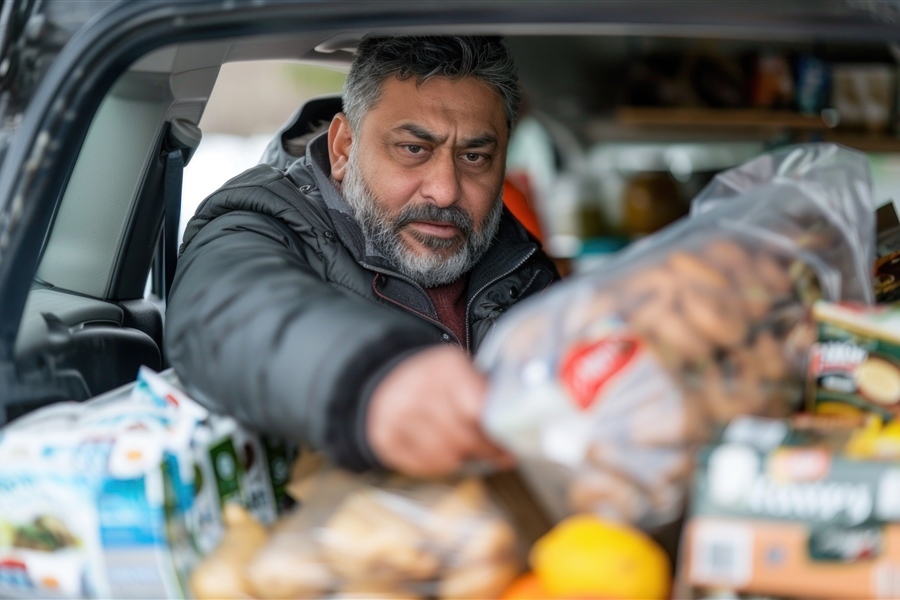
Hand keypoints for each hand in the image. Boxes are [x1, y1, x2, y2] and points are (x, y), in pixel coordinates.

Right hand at [366, 345, 513, 477]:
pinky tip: (443, 452)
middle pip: (463, 437)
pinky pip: (423, 465)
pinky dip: (438, 464)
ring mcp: (398, 415)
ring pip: (445, 456)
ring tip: (466, 450)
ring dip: (461, 458)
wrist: (387, 379)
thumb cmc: (436, 381)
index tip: (509, 445)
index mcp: (445, 368)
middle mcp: (417, 389)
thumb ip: (485, 394)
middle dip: (485, 451)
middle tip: (497, 455)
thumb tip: (517, 426)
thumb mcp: (462, 371)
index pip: (477, 411)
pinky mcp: (385, 437)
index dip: (496, 434)